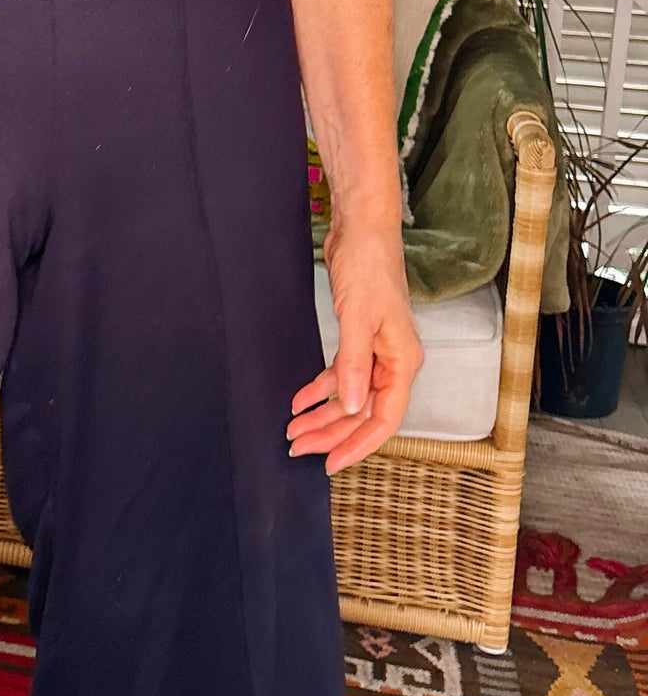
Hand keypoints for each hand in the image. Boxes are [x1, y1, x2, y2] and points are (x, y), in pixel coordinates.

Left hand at [287, 224, 422, 474]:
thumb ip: (354, 364)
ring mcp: (377, 354)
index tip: (330, 463)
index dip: (357, 445)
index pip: (384, 418)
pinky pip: (341, 376)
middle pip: (364, 413)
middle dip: (331, 433)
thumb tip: (352, 407)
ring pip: (350, 398)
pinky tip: (299, 400)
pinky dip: (319, 389)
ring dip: (322, 415)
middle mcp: (394, 363)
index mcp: (403, 362)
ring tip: (293, 431)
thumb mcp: (358, 317)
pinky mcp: (360, 341)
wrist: (362, 232)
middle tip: (297, 448)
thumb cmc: (369, 267)